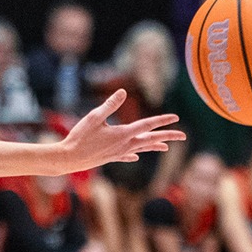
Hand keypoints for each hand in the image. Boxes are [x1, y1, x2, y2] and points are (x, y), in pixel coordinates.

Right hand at [58, 90, 184, 172]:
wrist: (68, 159)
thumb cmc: (79, 137)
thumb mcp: (94, 117)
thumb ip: (109, 105)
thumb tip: (122, 91)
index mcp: (123, 133)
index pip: (147, 125)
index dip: (162, 120)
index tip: (176, 118)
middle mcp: (124, 145)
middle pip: (150, 139)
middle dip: (167, 137)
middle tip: (183, 136)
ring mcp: (118, 153)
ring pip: (141, 149)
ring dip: (154, 146)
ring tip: (166, 147)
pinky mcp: (110, 158)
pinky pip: (126, 156)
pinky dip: (134, 155)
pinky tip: (135, 156)